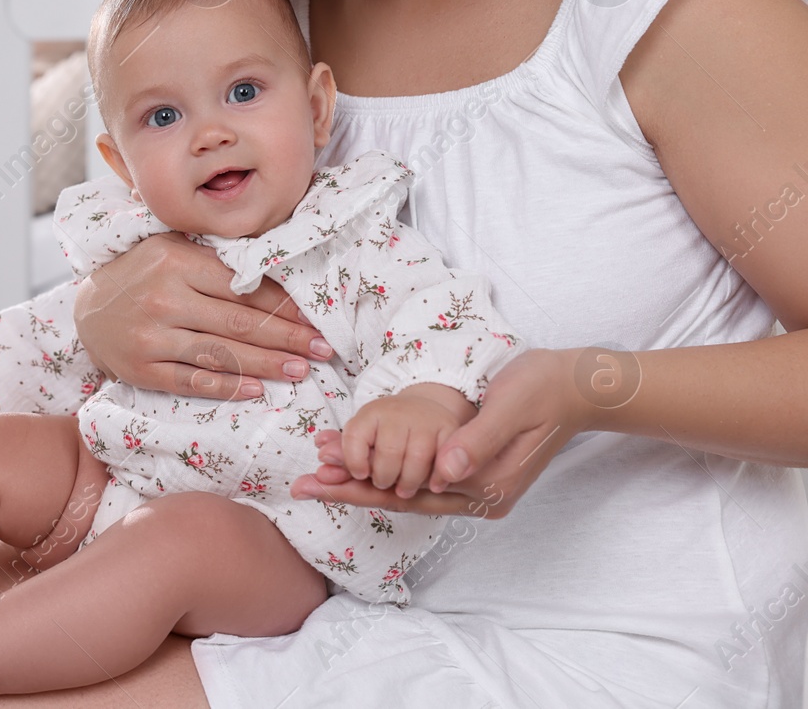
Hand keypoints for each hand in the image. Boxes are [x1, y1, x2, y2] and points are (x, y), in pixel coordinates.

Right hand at [71, 231, 333, 400]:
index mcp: (177, 261)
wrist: (86, 308)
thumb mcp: (173, 249)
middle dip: (287, 338)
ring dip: (267, 365)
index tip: (314, 319)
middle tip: (322, 349)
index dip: (284, 306)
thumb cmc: (142, 273)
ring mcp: (151, 337)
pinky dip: (228, 387)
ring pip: (222, 355)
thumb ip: (216, 261)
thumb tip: (279, 278)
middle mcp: (164, 298)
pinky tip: (257, 389)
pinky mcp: (142, 369)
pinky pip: (193, 381)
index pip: (243, 287)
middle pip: (239, 323)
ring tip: (301, 371)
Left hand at [293, 348, 593, 516]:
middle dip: (350, 488)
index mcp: (487, 488)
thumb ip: (477, 440)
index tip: (320, 481)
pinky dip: (384, 468)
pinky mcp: (472, 470)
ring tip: (318, 471)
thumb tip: (443, 470)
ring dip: (363, 479)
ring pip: (406, 488)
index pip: (410, 494)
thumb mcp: (511, 407)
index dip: (361, 487)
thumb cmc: (545, 388)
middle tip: (302, 483)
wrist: (579, 386)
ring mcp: (476, 486)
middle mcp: (479, 495)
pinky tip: (356, 461)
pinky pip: (418, 475)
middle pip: (401, 497)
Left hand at [332, 384, 474, 497]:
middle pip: (387, 454)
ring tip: (405, 489)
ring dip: (409, 483)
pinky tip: (433, 486)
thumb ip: (343, 461)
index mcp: (372, 413)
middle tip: (385, 484)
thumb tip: (307, 473)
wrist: (436, 414)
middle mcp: (398, 412)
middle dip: (384, 478)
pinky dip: (437, 481)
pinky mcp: (453, 430)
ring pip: (416, 460)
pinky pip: (444, 463)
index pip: (354, 437)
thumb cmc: (396, 437)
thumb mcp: (369, 445)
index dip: (353, 462)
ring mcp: (427, 420)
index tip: (360, 474)